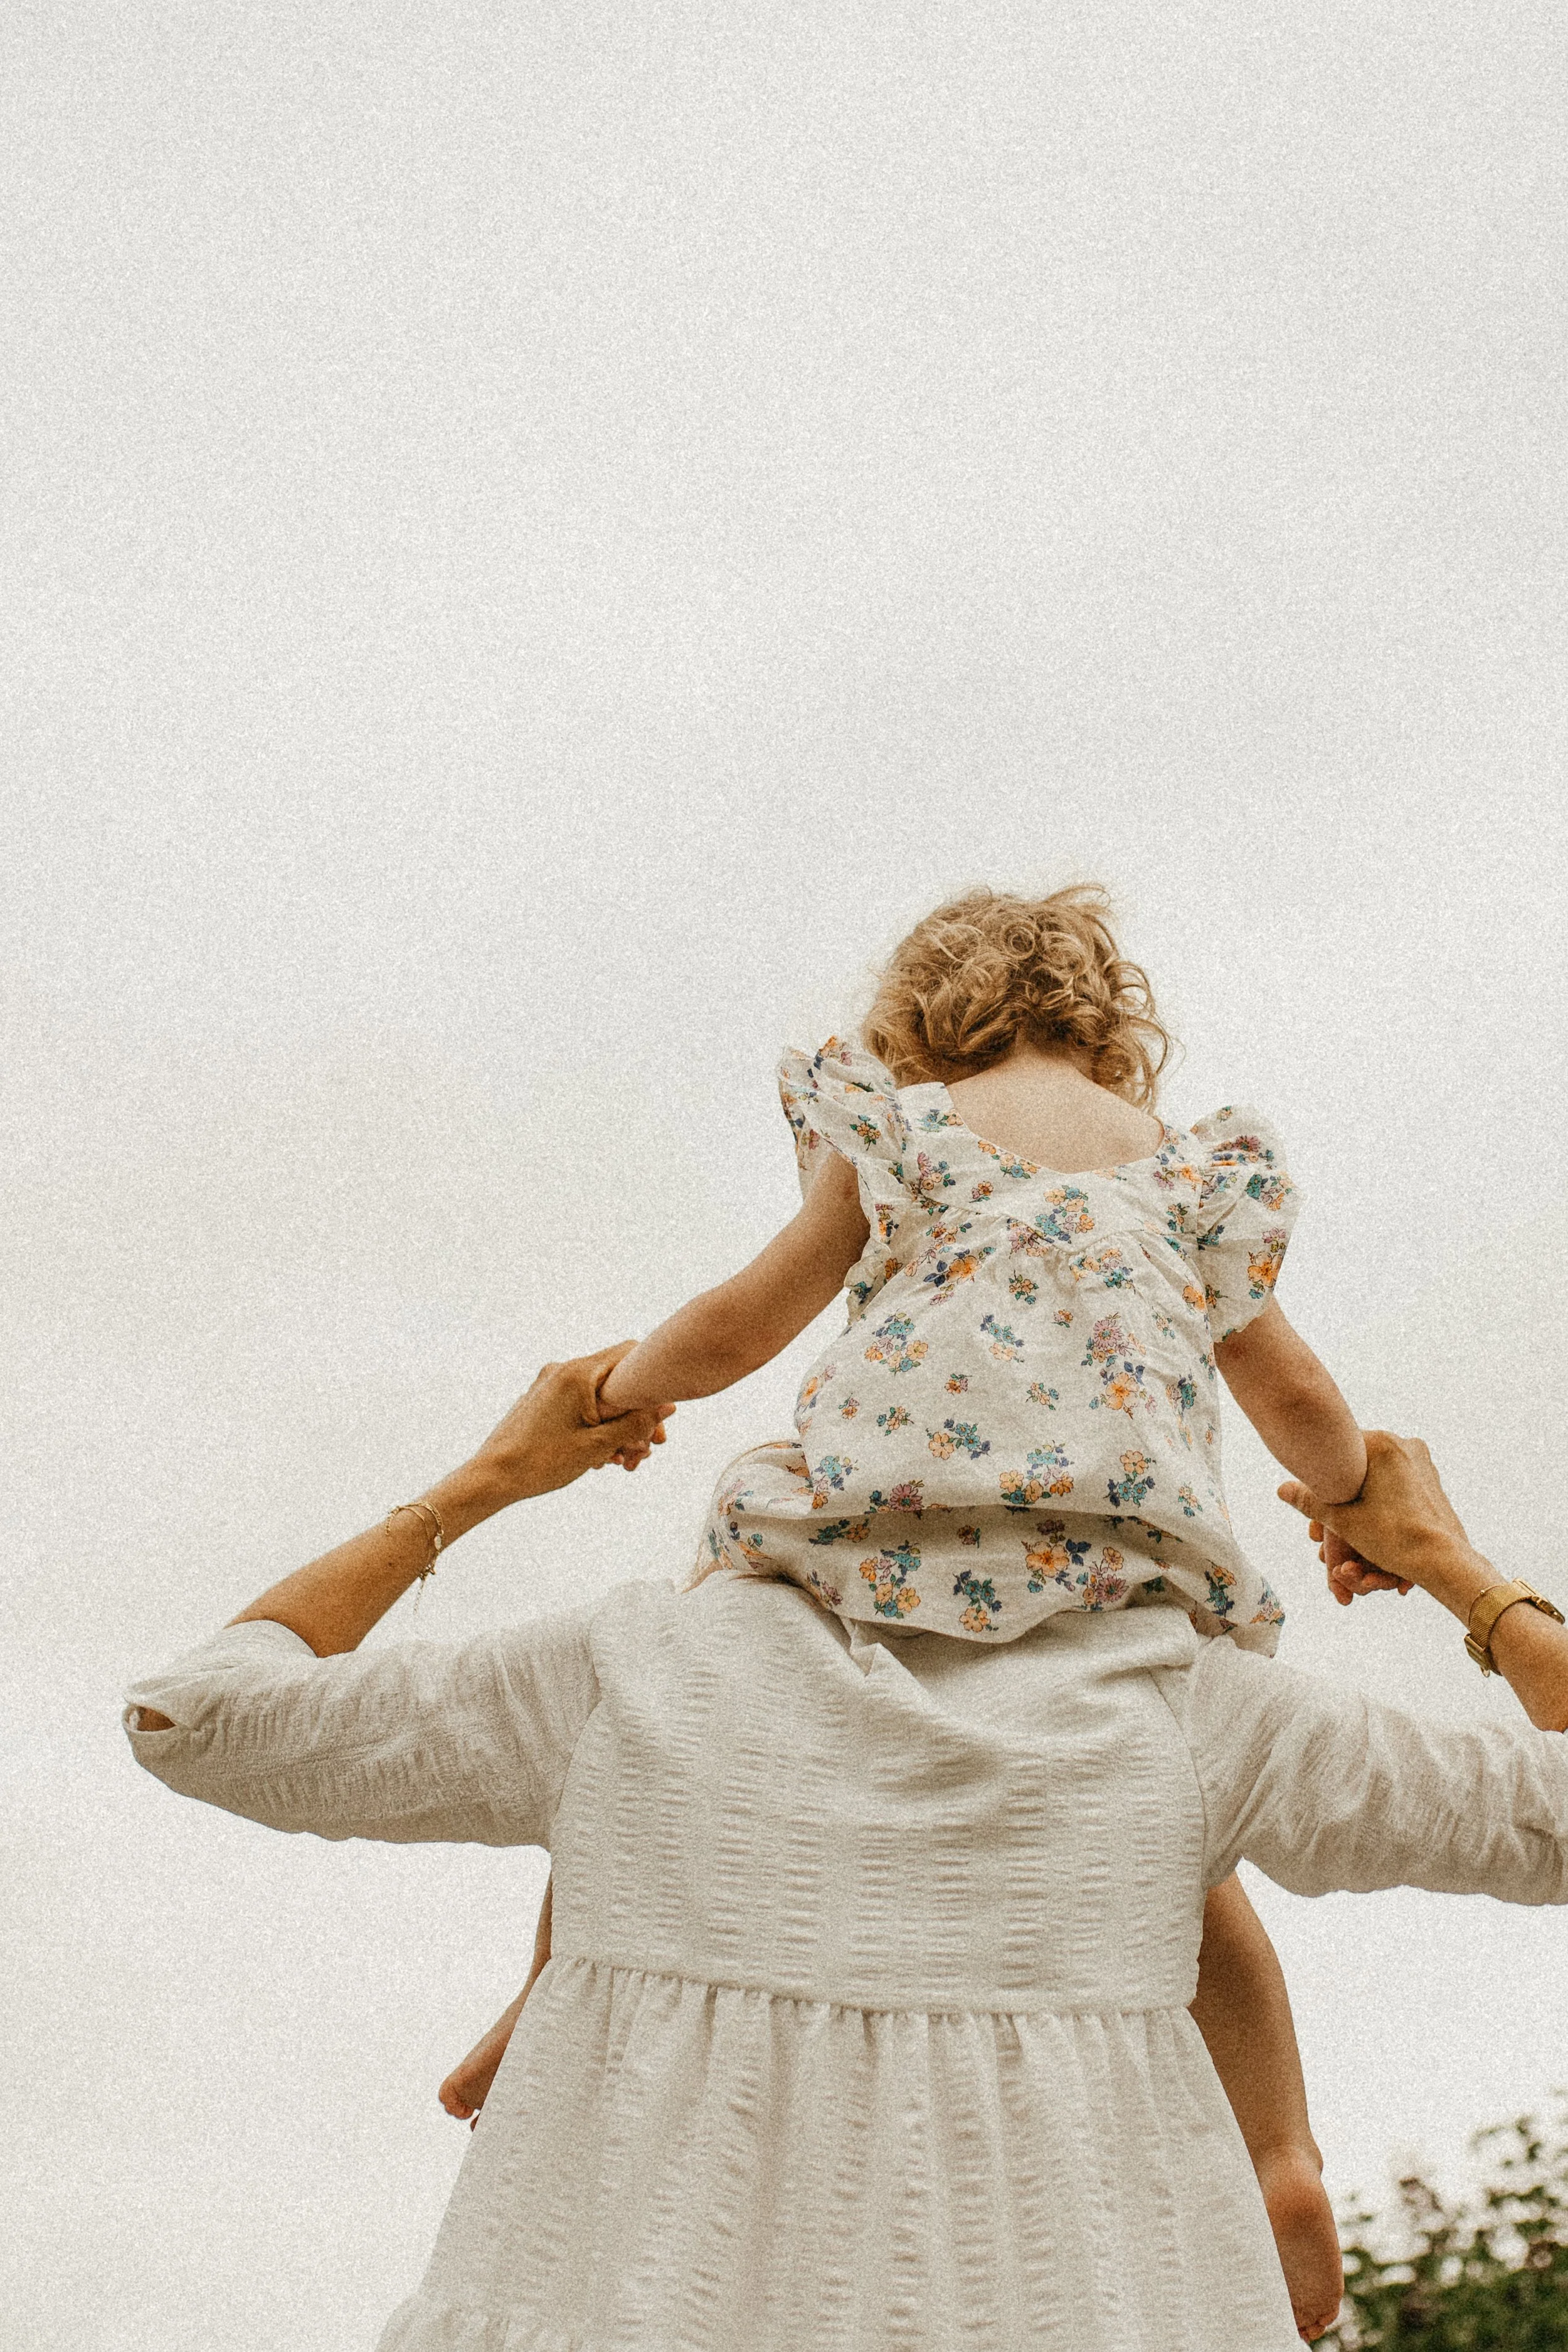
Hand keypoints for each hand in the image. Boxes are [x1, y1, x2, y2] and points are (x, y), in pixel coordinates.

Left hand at [467, 1345, 667, 1502]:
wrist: (492, 1477)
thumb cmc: (541, 1462)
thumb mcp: (597, 1446)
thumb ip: (635, 1423)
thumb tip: (667, 1406)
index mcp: (576, 1373)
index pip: (630, 1353)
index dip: (653, 1381)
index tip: (661, 1416)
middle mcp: (561, 1371)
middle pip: (615, 1381)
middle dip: (636, 1416)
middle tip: (647, 1449)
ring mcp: (549, 1385)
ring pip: (598, 1397)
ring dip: (616, 1426)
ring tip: (622, 1461)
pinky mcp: (541, 1400)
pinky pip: (579, 1405)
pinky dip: (595, 1426)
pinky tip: (600, 1457)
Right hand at [1278, 1430, 1474, 1599]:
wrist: (1445, 1561)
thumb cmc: (1393, 1537)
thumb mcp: (1343, 1520)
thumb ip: (1310, 1501)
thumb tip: (1281, 1488)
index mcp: (1382, 1444)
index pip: (1340, 1450)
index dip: (1323, 1477)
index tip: (1317, 1497)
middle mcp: (1406, 1445)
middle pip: (1360, 1468)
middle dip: (1344, 1497)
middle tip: (1332, 1521)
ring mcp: (1423, 1463)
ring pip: (1380, 1479)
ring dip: (1363, 1504)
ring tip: (1355, 1528)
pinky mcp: (1433, 1482)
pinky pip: (1399, 1488)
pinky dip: (1384, 1506)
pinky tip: (1377, 1526)